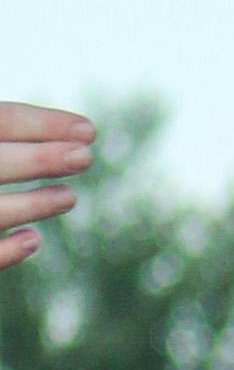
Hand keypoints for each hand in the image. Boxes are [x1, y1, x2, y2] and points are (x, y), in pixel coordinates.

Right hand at [0, 103, 95, 268]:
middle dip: (41, 159)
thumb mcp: (1, 146)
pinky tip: (33, 240)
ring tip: (70, 197)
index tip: (89, 131)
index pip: (3, 119)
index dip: (44, 124)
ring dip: (33, 203)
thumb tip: (65, 131)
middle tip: (86, 158)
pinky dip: (5, 250)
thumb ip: (11, 138)